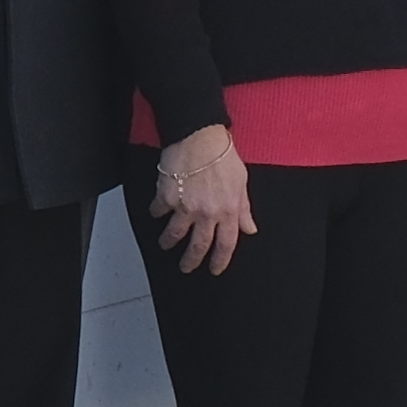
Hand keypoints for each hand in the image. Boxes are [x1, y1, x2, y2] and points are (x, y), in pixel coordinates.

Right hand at [145, 125, 257, 278]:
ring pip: (174, 234)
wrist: (198, 137)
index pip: (226, 245)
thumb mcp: (241, 182)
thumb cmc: (221, 155)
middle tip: (186, 267)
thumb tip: (250, 228)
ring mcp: (185, 207)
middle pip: (198, 246)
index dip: (219, 261)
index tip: (214, 269)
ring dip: (168, 242)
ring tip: (165, 244)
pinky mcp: (166, 197)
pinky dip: (156, 213)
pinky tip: (156, 212)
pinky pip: (159, 211)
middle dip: (191, 261)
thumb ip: (244, 208)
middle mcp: (207, 213)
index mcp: (228, 211)